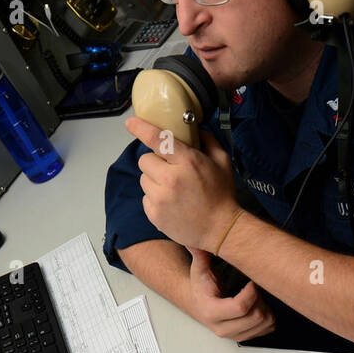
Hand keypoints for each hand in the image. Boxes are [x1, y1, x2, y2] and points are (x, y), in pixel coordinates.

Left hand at [125, 115, 237, 251]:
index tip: (130, 122)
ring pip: (143, 179)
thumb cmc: (222, 194)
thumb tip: (194, 129)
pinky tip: (171, 203)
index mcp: (187, 162)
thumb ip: (208, 141)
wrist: (221, 229)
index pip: (157, 139)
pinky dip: (154, 198)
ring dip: (154, 181)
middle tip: (170, 171)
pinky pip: (145, 198)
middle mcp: (170, 179)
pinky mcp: (154, 215)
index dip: (141, 128)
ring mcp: (160, 199)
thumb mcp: (222, 161)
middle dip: (155, 162)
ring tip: (172, 189)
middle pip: (144, 160)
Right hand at [186, 249, 275, 341]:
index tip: (252, 282)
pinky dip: (268, 316)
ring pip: (265, 323)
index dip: (252, 292)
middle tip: (254, 287)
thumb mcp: (199, 269)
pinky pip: (268, 329)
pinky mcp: (245, 337)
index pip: (241, 307)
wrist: (200, 304)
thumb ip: (199, 254)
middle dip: (260, 298)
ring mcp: (235, 335)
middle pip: (256, 316)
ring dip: (266, 307)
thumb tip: (194, 241)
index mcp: (211, 312)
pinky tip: (258, 305)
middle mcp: (222, 328)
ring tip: (255, 296)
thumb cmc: (202, 286)